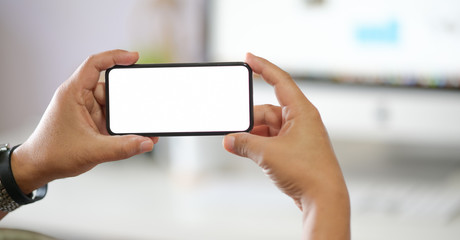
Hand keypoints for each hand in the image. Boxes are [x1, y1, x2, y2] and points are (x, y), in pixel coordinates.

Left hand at [11, 50, 158, 194]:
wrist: (38, 168)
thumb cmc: (53, 153)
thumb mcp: (92, 150)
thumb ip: (122, 147)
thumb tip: (147, 142)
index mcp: (73, 93)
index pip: (94, 64)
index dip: (115, 57)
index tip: (135, 58)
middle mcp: (80, 98)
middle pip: (110, 88)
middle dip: (127, 97)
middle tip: (143, 104)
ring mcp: (86, 110)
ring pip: (113, 105)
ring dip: (126, 115)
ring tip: (139, 126)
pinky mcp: (92, 121)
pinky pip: (112, 117)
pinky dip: (123, 125)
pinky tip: (134, 134)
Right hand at [223, 53, 349, 238]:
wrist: (324, 199)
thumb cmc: (307, 172)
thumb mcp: (268, 154)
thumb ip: (245, 144)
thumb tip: (229, 140)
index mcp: (302, 112)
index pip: (280, 81)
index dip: (263, 67)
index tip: (249, 58)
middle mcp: (301, 121)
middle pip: (267, 111)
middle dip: (248, 121)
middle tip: (232, 130)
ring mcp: (298, 136)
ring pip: (267, 128)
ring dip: (251, 136)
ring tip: (237, 146)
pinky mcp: (294, 151)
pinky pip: (271, 141)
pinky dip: (258, 145)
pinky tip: (246, 152)